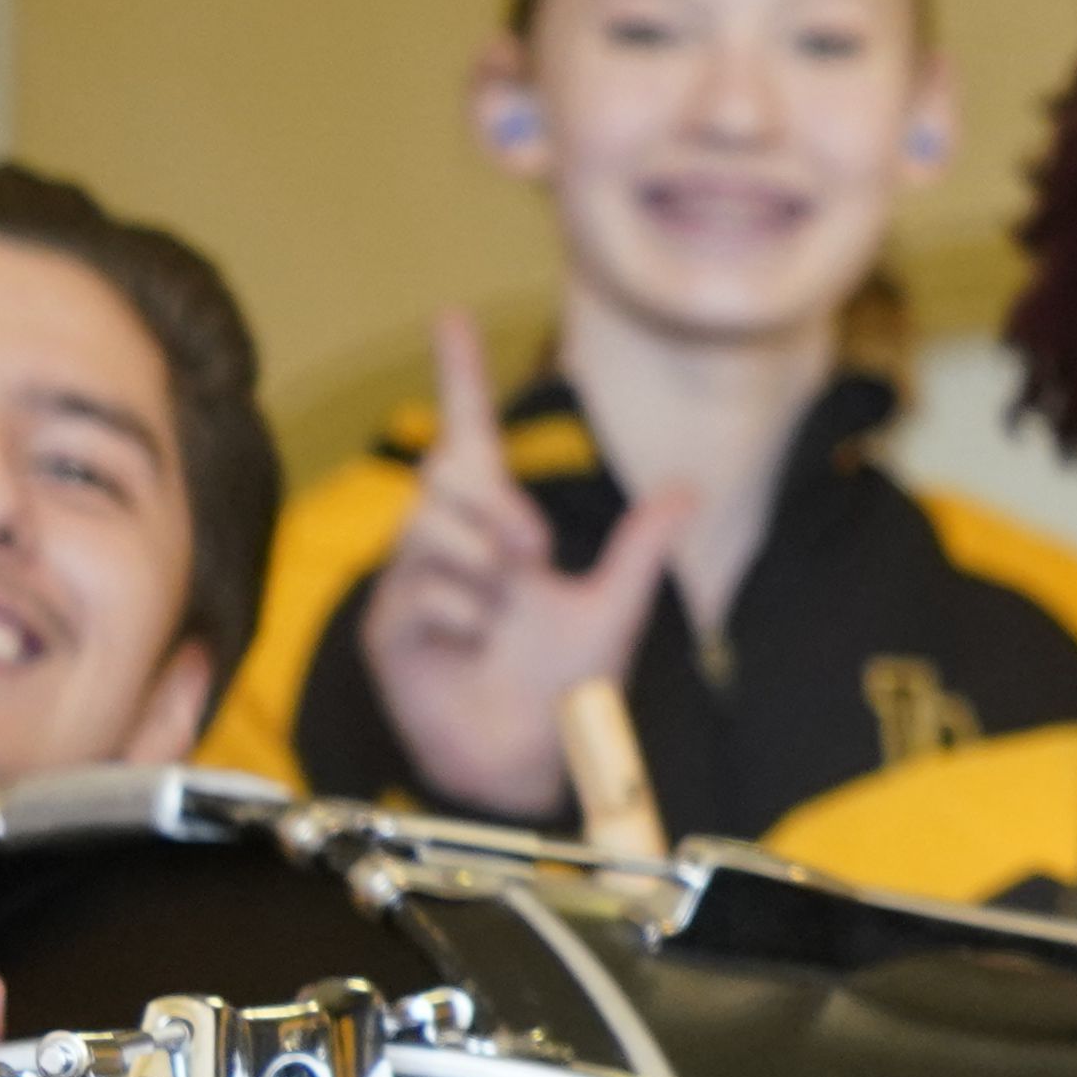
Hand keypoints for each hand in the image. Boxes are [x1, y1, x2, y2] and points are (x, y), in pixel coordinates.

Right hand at [356, 310, 687, 823]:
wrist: (531, 761)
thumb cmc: (562, 688)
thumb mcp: (614, 608)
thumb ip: (641, 549)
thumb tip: (688, 492)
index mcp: (493, 530)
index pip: (470, 435)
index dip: (460, 375)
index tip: (452, 315)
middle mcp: (445, 547)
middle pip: (447, 479)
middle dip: (500, 512)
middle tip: (534, 557)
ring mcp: (409, 587)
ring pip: (430, 529)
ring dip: (483, 569)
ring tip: (501, 613)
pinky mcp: (389, 632)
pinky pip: (421, 591)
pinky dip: (463, 617)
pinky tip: (474, 647)